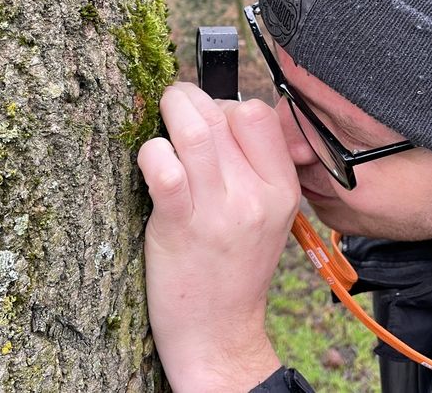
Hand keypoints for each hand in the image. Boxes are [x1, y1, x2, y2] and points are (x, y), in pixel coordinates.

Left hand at [139, 82, 300, 390]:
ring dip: (169, 114)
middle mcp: (255, 196)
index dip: (225, 103)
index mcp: (281, 188)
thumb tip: (227, 115)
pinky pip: (165, 169)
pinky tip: (149, 163)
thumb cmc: (234, 269)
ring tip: (159, 122)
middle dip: (188, 99)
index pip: (257, 114)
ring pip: (195, 131)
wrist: (219, 332)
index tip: (207, 116)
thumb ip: (257, 168)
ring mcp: (219, 211)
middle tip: (172, 108)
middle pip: (222, 114)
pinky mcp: (180, 226)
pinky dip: (151, 153)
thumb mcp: (269, 216)